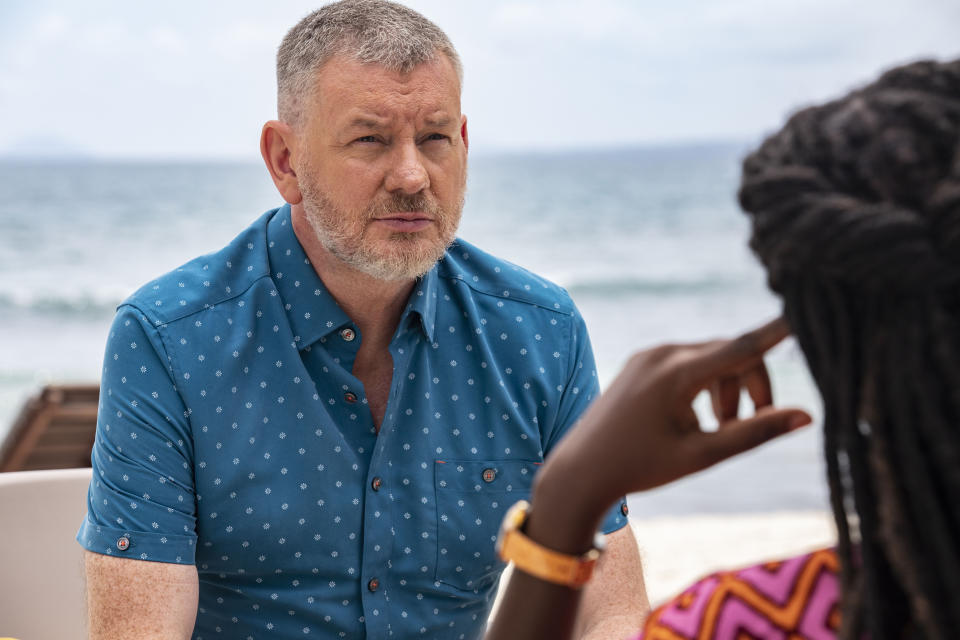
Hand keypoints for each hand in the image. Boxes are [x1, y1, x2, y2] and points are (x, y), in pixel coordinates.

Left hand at [531, 317, 811, 540]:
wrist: (581, 469)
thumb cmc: (641, 466)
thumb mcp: (702, 454)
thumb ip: (754, 432)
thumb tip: (806, 416)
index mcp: (678, 373)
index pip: (743, 346)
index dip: (778, 331)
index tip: (803, 311)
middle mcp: (663, 353)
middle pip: (731, 353)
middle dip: (751, 385)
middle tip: (746, 425)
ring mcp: (649, 354)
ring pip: (711, 357)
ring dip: (727, 386)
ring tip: (717, 426)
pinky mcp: (641, 362)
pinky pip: (687, 360)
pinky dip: (704, 383)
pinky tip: (695, 417)